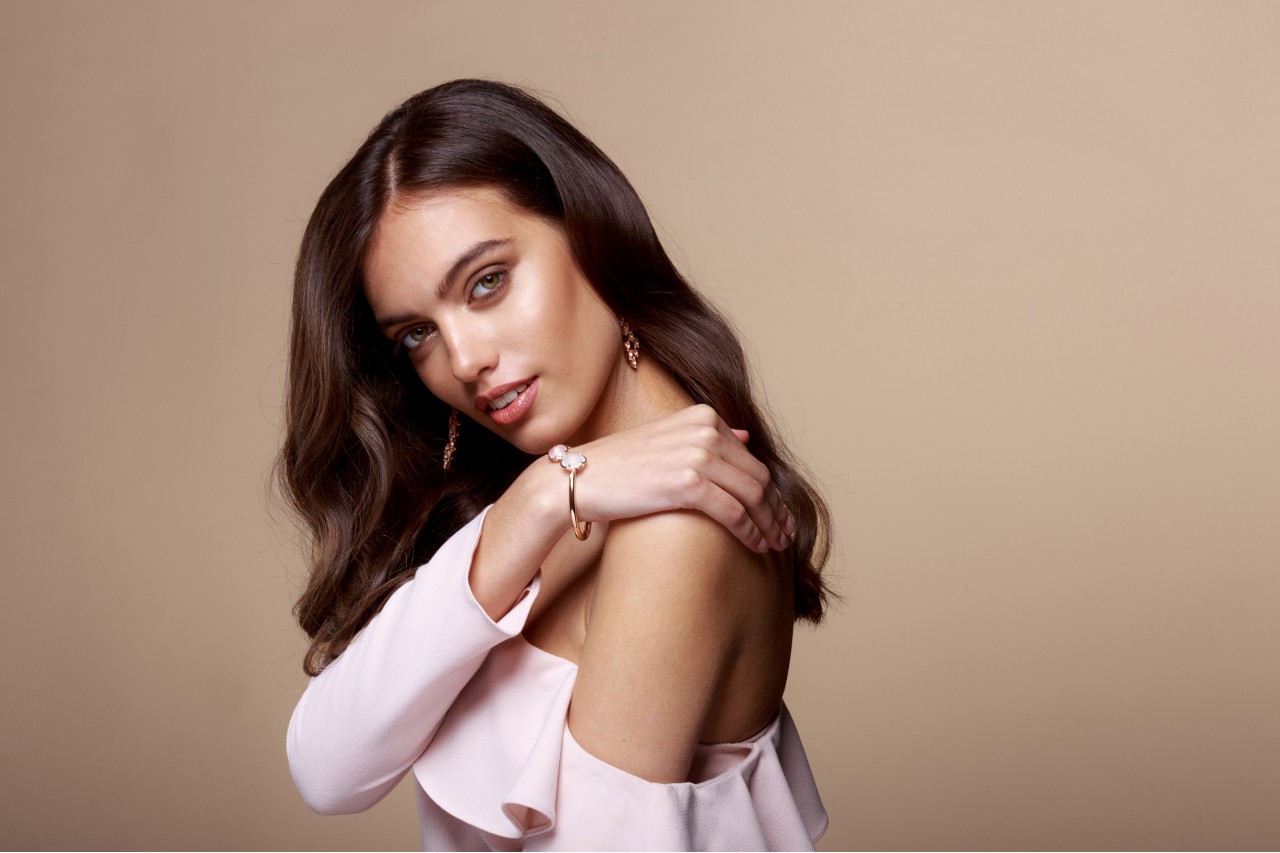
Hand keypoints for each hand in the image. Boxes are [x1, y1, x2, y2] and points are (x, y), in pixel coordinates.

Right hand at [568, 405, 793, 552]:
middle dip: (775, 509)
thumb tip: (745, 434)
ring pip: (752, 495)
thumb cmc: (621, 466)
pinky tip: (755, 546)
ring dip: (768, 524)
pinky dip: (750, 531)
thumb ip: (707, 436)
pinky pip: (734, 512)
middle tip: (784, 534)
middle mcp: (705, 430)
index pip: (749, 457)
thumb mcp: (668, 440)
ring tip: (774, 545)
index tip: (778, 512)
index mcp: (703, 417)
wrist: (580, 479)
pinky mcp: (688, 483)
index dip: (769, 489)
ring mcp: (697, 454)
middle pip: (757, 476)